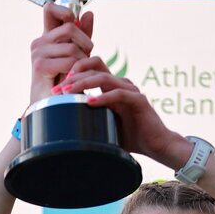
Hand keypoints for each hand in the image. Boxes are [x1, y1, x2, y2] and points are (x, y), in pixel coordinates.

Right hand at [29, 0, 94, 104]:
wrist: (52, 106)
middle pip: (69, 25)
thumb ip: (83, 35)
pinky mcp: (40, 65)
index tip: (76, 10)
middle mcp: (40, 41)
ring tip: (79, 72)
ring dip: (82, 61)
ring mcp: (38, 52)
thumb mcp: (77, 54)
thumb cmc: (65, 80)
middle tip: (87, 55)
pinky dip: (76, 71)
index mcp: (47, 35)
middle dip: (84, 41)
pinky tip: (74, 80)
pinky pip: (69, 61)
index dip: (64, 4)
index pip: (50, 8)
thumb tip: (89, 13)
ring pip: (72, 46)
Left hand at [62, 57, 189, 164]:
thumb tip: (65, 131)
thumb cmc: (132, 138)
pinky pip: (118, 94)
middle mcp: (121, 85)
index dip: (73, 73)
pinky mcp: (139, 101)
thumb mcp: (105, 127)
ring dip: (84, 83)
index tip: (57, 88)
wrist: (157, 146)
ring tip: (69, 91)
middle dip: (74, 75)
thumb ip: (90, 121)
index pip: (91, 69)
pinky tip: (90, 102)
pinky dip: (103, 97)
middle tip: (58, 88)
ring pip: (104, 78)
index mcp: (113, 88)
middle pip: (95, 67)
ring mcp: (131, 91)